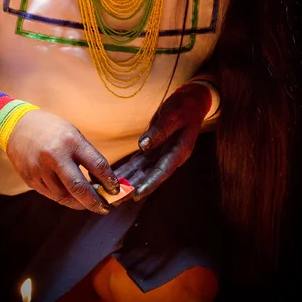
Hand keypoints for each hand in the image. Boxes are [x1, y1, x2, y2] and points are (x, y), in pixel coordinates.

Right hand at [6, 109, 119, 213]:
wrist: (18, 126)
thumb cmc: (52, 130)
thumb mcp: (73, 135)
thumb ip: (87, 157)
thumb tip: (103, 181)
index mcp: (71, 141)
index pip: (97, 165)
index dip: (109, 181)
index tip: (116, 190)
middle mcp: (55, 156)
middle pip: (79, 188)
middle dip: (95, 202)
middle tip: (105, 208)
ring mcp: (40, 169)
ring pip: (64, 196)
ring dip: (80, 203)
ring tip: (89, 203)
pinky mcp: (30, 179)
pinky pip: (52, 195)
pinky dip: (65, 198)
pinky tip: (71, 197)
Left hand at [115, 82, 210, 201]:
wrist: (192, 101)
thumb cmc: (185, 106)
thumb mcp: (174, 115)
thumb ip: (161, 130)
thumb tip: (143, 145)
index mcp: (179, 151)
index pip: (163, 170)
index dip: (150, 183)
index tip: (136, 195)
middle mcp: (170, 157)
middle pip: (150, 176)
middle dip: (133, 189)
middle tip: (115, 201)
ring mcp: (161, 155)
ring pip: (141, 172)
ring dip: (126, 183)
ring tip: (110, 194)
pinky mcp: (153, 150)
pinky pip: (138, 163)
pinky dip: (126, 170)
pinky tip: (113, 177)